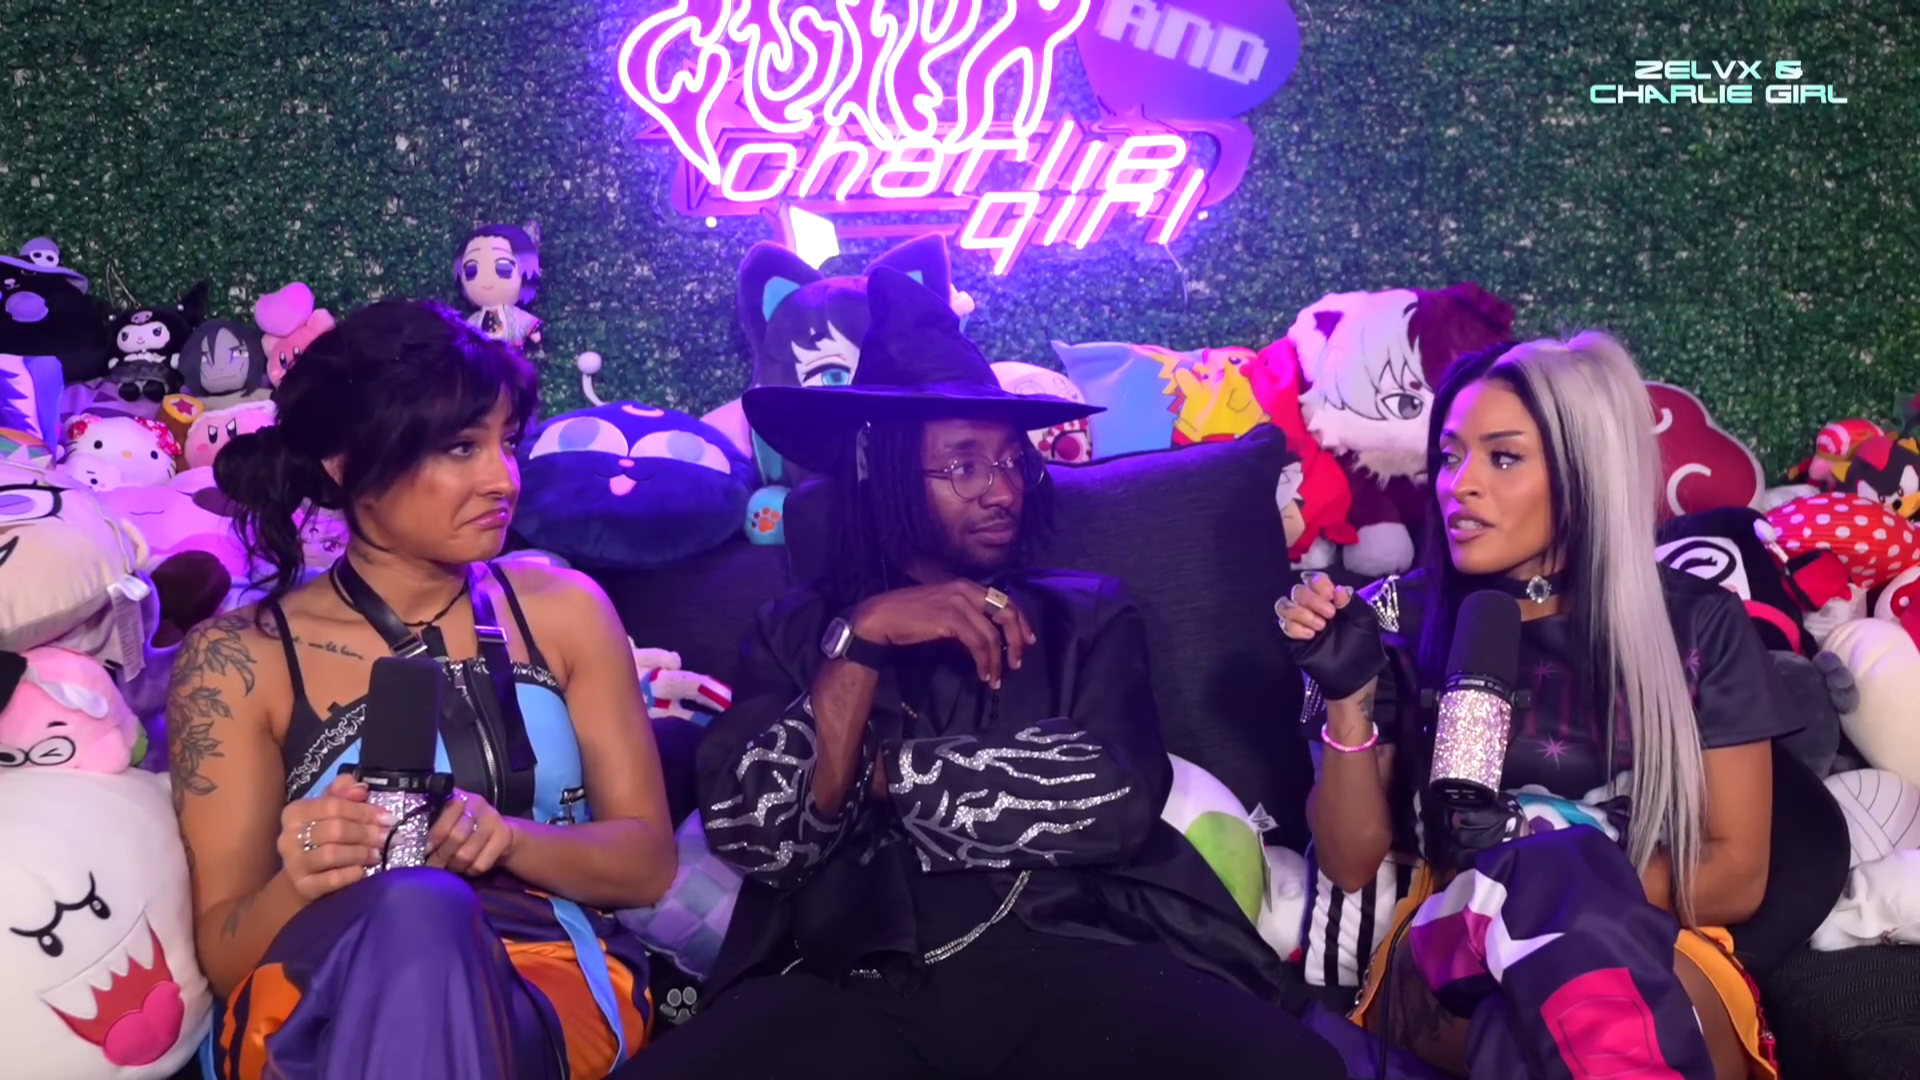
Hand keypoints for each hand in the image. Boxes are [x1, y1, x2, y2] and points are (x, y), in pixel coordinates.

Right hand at [277, 773, 395, 900]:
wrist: (307, 873)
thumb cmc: (323, 836)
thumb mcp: (331, 808)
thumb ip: (344, 792)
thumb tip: (360, 789)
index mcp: (295, 812)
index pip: (333, 805)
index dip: (364, 811)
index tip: (387, 817)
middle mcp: (288, 837)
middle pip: (335, 829)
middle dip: (366, 833)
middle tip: (387, 836)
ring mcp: (294, 864)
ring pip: (332, 854)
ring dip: (361, 852)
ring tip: (377, 853)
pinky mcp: (303, 886)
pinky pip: (331, 879)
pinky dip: (351, 874)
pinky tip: (362, 870)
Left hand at [427, 788, 514, 875]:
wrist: (501, 832)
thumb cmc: (467, 826)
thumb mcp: (451, 819)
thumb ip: (436, 824)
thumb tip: (420, 845)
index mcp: (458, 797)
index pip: (445, 815)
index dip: (435, 835)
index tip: (428, 848)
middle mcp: (477, 804)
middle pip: (456, 836)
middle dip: (442, 856)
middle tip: (436, 864)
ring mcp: (492, 820)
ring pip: (466, 854)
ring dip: (456, 865)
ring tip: (452, 866)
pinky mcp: (504, 836)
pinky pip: (480, 864)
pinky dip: (471, 870)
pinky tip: (469, 867)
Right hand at [850, 581, 1035, 687]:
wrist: (882, 617)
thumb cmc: (908, 615)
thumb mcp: (942, 607)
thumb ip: (965, 614)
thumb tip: (985, 635)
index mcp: (966, 585)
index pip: (1005, 599)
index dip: (1021, 620)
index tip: (1028, 640)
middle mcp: (967, 590)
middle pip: (1007, 613)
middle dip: (1017, 640)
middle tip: (1017, 662)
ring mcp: (959, 603)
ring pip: (993, 634)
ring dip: (998, 660)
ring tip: (996, 678)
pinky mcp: (951, 619)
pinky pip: (979, 643)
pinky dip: (985, 661)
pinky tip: (983, 674)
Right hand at [1275, 571, 1386, 703]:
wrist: (1353, 676)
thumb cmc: (1362, 646)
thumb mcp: (1365, 621)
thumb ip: (1353, 602)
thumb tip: (1338, 589)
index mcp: (1329, 599)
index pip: (1314, 579)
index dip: (1319, 583)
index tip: (1331, 596)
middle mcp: (1311, 607)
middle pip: (1297, 590)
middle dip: (1312, 600)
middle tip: (1329, 615)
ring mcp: (1299, 623)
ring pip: (1284, 605)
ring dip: (1301, 613)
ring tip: (1320, 628)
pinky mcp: (1290, 640)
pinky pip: (1281, 625)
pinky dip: (1294, 628)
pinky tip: (1310, 637)